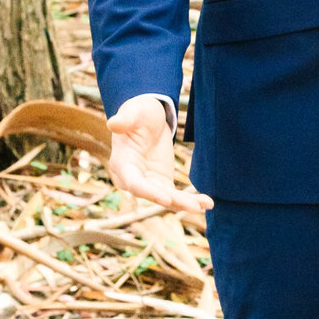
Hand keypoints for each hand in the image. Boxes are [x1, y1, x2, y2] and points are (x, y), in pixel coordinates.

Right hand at [106, 95, 211, 219]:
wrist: (148, 118)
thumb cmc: (138, 113)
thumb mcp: (133, 111)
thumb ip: (124, 119)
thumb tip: (112, 123)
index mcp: (122, 163)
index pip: (134, 182)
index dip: (149, 192)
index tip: (166, 199)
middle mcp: (133, 179)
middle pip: (153, 195)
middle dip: (173, 202)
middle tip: (195, 207)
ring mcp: (148, 182)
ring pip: (167, 199)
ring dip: (185, 203)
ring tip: (205, 206)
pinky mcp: (162, 183)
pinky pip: (175, 196)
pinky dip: (191, 200)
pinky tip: (207, 203)